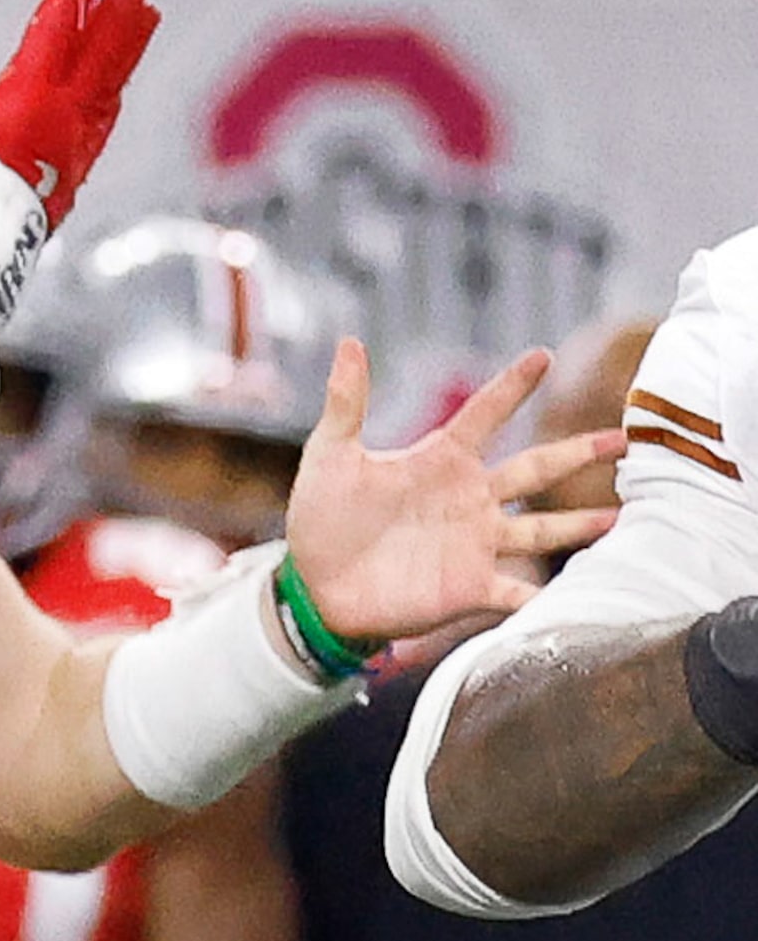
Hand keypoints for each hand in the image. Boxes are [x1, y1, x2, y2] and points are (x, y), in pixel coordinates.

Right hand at [0, 0, 158, 227]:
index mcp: (28, 101)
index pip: (61, 21)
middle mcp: (61, 125)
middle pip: (104, 50)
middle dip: (123, 2)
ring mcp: (69, 158)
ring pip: (110, 88)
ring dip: (126, 49)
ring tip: (143, 21)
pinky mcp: (64, 188)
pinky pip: (99, 129)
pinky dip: (109, 100)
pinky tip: (108, 102)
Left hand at [285, 341, 624, 641]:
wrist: (313, 588)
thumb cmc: (320, 519)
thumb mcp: (331, 455)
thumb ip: (347, 402)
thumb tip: (349, 342)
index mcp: (439, 461)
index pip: (485, 414)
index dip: (512, 386)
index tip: (542, 355)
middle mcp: (468, 499)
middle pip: (536, 469)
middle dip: (580, 453)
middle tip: (625, 438)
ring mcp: (474, 543)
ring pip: (543, 530)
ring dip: (583, 523)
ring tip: (627, 513)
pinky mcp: (470, 587)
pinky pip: (521, 592)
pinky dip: (551, 598)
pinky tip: (587, 596)